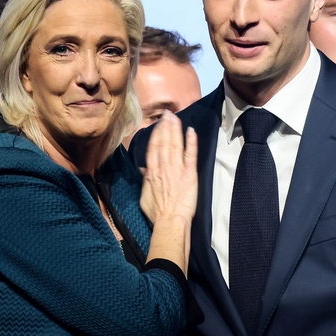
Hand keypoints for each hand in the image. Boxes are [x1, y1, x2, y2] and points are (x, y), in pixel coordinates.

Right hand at [140, 111, 197, 225]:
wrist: (170, 221)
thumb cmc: (157, 212)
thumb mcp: (144, 196)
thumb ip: (145, 180)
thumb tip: (145, 170)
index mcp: (152, 172)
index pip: (153, 148)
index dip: (156, 134)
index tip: (158, 124)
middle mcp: (163, 167)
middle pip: (164, 142)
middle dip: (165, 127)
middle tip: (167, 114)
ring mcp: (177, 169)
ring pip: (175, 145)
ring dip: (175, 130)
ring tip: (175, 118)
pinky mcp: (190, 174)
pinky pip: (190, 155)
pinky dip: (191, 142)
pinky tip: (191, 131)